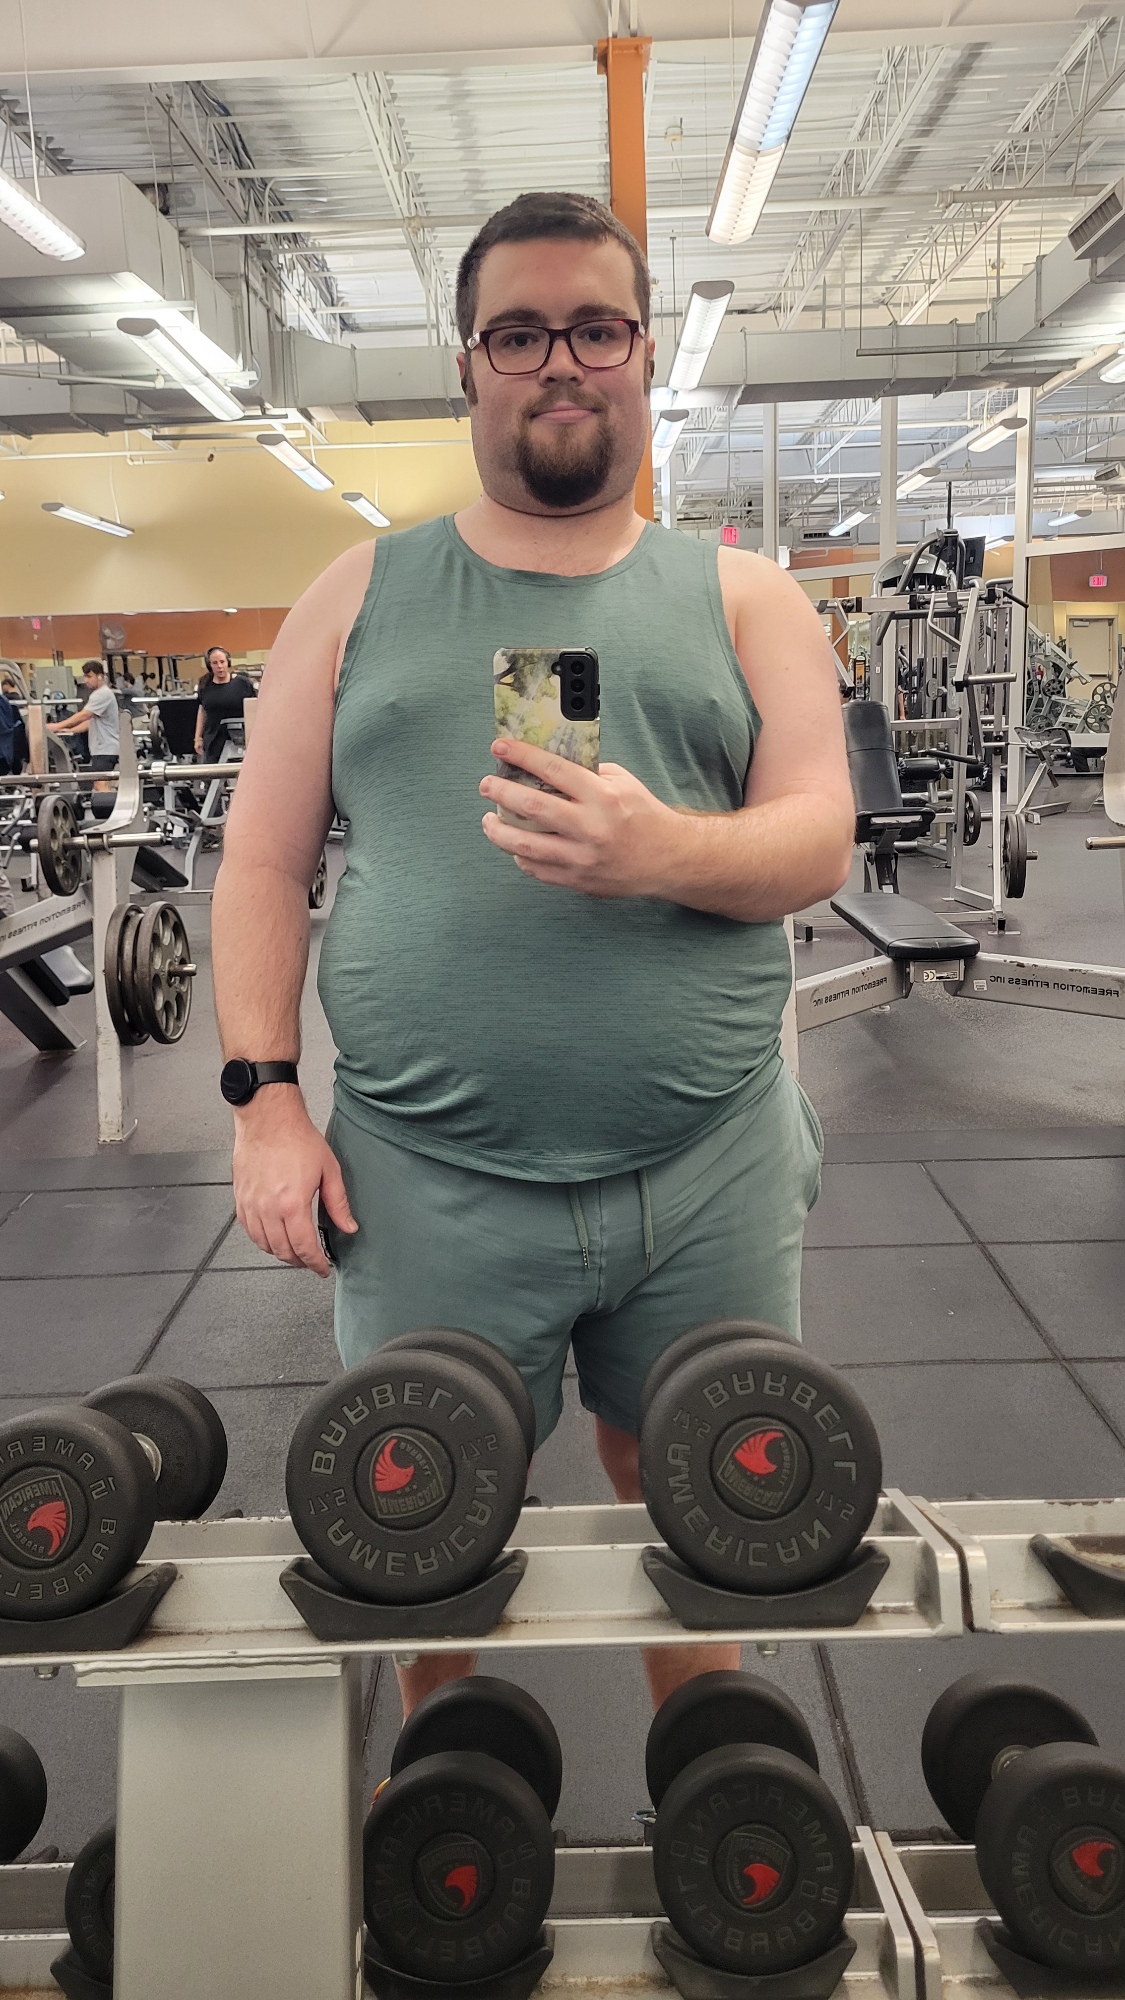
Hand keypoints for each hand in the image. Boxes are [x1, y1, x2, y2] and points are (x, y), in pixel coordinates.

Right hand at [231, 1089, 357, 1275]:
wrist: (268, 1119)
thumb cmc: (296, 1138)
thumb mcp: (328, 1170)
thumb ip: (338, 1203)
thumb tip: (348, 1226)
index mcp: (292, 1204)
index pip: (305, 1248)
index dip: (315, 1263)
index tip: (322, 1268)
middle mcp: (268, 1208)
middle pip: (283, 1251)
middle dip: (300, 1261)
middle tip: (311, 1260)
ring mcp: (251, 1205)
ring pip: (264, 1244)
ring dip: (280, 1253)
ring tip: (294, 1250)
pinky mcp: (240, 1199)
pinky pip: (249, 1230)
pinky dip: (262, 1240)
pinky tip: (273, 1236)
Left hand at [479, 738, 685, 899]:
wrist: (668, 859)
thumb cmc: (644, 816)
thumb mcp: (623, 783)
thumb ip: (588, 774)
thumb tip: (548, 765)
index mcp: (602, 797)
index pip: (552, 770)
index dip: (521, 756)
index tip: (500, 747)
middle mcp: (590, 827)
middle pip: (531, 807)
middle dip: (501, 792)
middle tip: (486, 785)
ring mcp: (581, 857)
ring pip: (525, 845)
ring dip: (498, 831)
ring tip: (488, 820)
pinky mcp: (577, 880)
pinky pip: (536, 869)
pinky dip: (520, 855)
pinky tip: (515, 845)